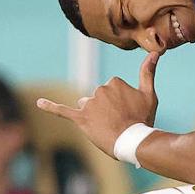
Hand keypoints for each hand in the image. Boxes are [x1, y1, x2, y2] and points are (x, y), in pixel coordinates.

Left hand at [35, 51, 160, 157]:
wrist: (134, 141)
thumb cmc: (143, 119)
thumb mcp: (149, 94)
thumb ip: (148, 72)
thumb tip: (156, 52)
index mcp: (113, 81)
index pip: (112, 90)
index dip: (120, 104)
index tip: (129, 113)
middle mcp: (99, 89)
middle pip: (98, 98)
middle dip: (106, 110)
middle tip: (120, 123)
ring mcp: (89, 104)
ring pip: (87, 107)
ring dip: (95, 116)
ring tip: (107, 128)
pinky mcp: (81, 118)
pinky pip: (63, 110)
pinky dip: (50, 106)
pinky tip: (38, 102)